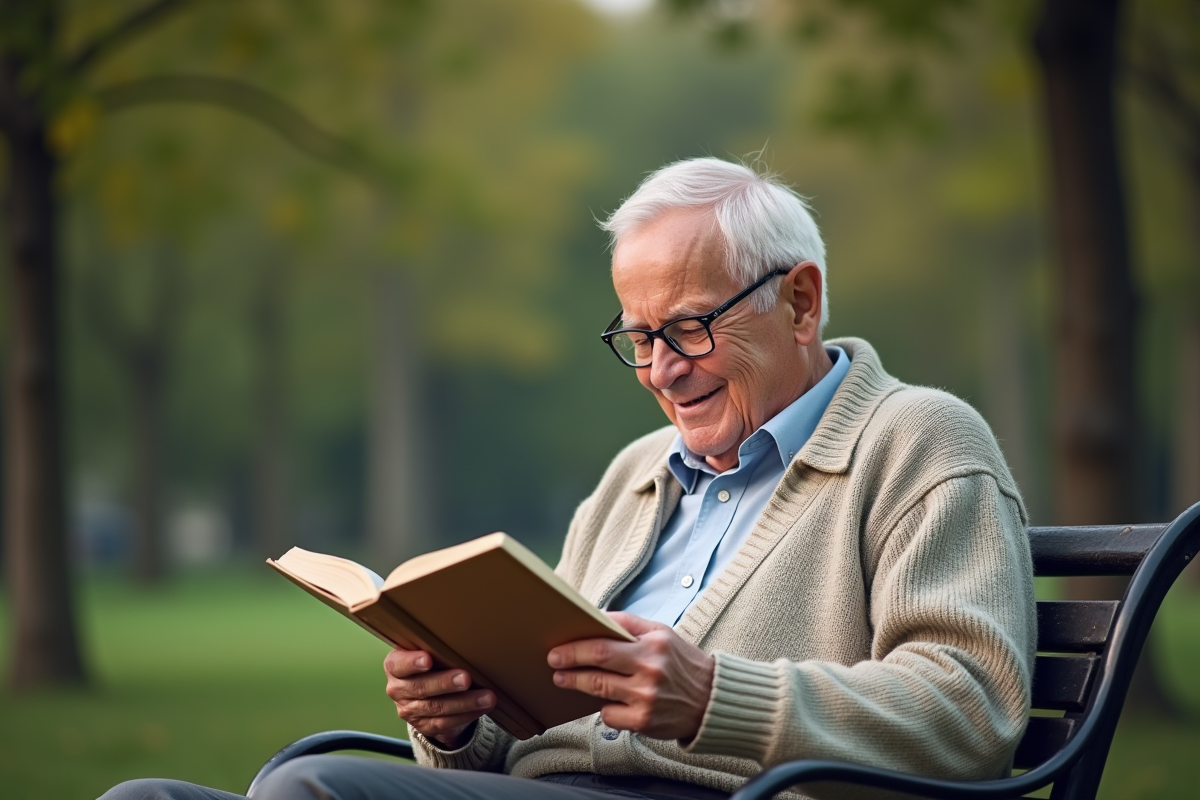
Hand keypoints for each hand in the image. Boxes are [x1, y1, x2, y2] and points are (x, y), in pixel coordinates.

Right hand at [383, 648, 494, 748]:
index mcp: (395, 666)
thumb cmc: (431, 662)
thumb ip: (435, 647)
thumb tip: (463, 642)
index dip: (412, 663)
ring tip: (486, 697)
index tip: (428, 660)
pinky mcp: (423, 726)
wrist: (428, 691)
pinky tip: (482, 708)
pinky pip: (445, 723)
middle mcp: (398, 689)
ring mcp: (409, 710)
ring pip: (436, 708)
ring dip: (465, 703)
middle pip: (421, 688)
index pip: (398, 664)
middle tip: (466, 678)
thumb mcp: (427, 650)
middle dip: (445, 683)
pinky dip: (466, 715)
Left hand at [547, 611, 713, 740]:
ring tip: (563, 679)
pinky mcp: (644, 721)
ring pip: (599, 690)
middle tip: (553, 662)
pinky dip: (603, 708)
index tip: (558, 648)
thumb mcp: (661, 633)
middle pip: (598, 665)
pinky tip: (604, 702)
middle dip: (570, 664)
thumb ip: (629, 624)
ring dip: (576, 684)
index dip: (576, 647)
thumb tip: (595, 617)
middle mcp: (651, 669)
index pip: (605, 643)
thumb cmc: (681, 662)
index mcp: (654, 643)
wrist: (711, 699)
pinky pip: (609, 715)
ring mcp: (647, 697)